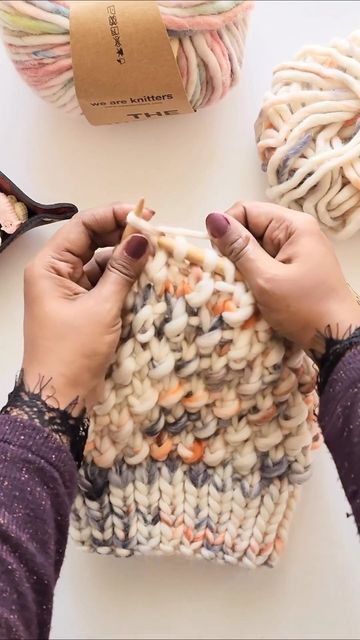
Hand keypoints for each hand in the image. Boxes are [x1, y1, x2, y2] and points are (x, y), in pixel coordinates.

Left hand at [22, 203, 152, 411]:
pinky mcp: (84, 308)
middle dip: (123, 237)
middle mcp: (57, 274)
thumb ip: (123, 270)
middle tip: (156, 233)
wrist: (60, 397)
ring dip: (127, 260)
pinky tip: (148, 278)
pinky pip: (106, 285)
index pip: (82, 226)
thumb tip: (142, 237)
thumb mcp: (102, 308)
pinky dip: (125, 281)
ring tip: (157, 255)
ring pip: (102, 263)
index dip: (113, 215)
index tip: (145, 214)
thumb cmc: (72, 351)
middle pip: (92, 242)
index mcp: (49, 267)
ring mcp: (71, 291)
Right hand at [206, 202, 359, 352]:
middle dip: (234, 251)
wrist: (337, 338)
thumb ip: (239, 249)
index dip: (227, 230)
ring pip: (254, 248)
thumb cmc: (305, 309)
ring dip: (242, 267)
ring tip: (242, 288)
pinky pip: (264, 263)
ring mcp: (295, 251)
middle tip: (231, 278)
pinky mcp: (293, 268)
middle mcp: (296, 232)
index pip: (246, 210)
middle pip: (250, 229)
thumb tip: (212, 218)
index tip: (220, 257)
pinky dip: (253, 276)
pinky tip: (252, 293)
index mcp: (293, 226)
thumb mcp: (266, 279)